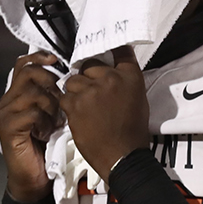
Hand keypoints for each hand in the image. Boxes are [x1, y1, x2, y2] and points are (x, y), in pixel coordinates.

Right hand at [0, 52, 61, 202]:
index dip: (40, 57)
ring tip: (54, 121)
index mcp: (17, 94)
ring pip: (32, 92)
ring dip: (50, 105)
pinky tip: (47, 133)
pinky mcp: (9, 128)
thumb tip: (70, 76)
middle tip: (60, 97)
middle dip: (49, 80)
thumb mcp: (51, 115)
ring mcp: (6, 114)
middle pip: (28, 73)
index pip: (23, 64)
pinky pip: (31, 113)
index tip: (57, 60)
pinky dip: (44, 121)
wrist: (33, 179)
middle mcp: (8, 100)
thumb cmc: (45, 146)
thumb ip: (53, 96)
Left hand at [59, 46, 150, 179]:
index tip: (101, 49)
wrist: (123, 156)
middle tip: (90, 93)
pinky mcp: (75, 105)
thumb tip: (110, 67)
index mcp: (129, 76)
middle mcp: (110, 78)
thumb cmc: (133, 129)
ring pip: (73, 80)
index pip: (120, 50)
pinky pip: (64, 97)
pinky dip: (69, 105)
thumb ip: (124, 79)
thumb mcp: (137, 97)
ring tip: (84, 106)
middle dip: (87, 77)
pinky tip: (78, 116)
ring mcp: (91, 91)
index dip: (108, 47)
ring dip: (75, 91)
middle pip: (88, 64)